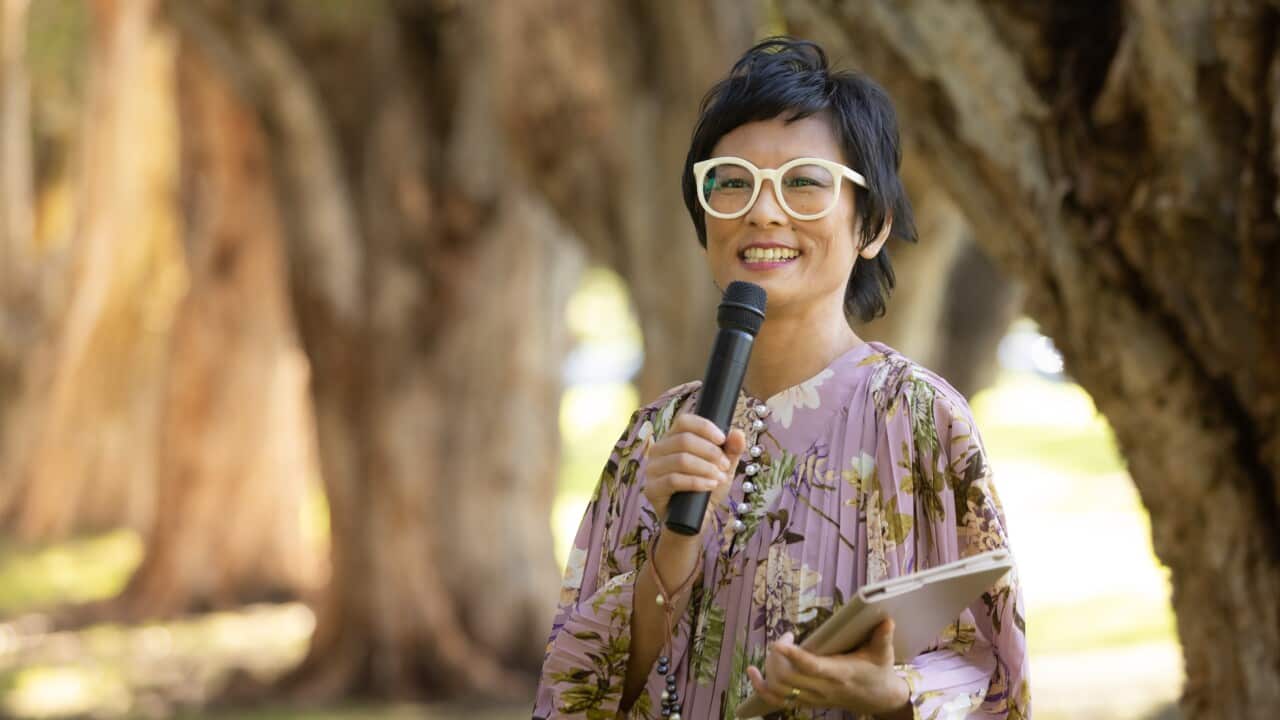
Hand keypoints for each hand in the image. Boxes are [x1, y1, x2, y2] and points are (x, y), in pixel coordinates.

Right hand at [643, 412, 745, 534]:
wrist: (694, 521)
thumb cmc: (706, 489)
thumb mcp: (722, 468)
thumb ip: (731, 450)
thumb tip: (738, 433)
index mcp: (672, 439)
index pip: (684, 422)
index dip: (705, 427)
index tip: (723, 439)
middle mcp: (658, 450)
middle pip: (684, 440)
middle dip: (710, 452)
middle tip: (725, 465)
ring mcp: (652, 469)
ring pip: (680, 460)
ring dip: (706, 468)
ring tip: (720, 478)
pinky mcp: (651, 489)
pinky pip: (674, 480)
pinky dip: (697, 482)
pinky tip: (710, 486)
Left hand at [745, 620, 910, 715]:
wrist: (880, 699)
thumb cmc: (879, 671)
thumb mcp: (883, 654)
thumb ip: (882, 637)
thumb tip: (886, 619)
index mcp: (839, 673)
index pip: (811, 667)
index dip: (794, 656)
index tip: (780, 642)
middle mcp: (823, 688)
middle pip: (788, 679)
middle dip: (777, 659)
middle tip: (783, 639)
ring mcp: (814, 698)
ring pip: (780, 691)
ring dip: (768, 672)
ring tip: (769, 654)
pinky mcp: (808, 702)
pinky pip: (779, 701)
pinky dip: (763, 689)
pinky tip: (753, 674)